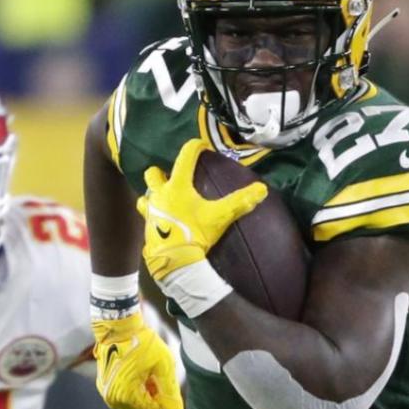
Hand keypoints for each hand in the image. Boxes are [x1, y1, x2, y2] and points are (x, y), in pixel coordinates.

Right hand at [93, 311, 184, 408]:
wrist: (119, 327)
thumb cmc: (143, 343)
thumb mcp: (163, 365)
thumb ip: (170, 390)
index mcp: (126, 393)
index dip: (164, 400)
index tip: (168, 384)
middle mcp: (112, 396)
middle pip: (141, 408)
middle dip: (153, 397)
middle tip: (158, 377)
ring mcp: (105, 391)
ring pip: (132, 403)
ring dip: (143, 394)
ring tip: (149, 375)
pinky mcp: (103, 384)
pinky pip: (122, 395)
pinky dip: (133, 390)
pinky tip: (140, 375)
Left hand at [138, 139, 268, 281]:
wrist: (175, 261)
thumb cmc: (196, 234)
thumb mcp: (220, 217)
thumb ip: (240, 202)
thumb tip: (262, 189)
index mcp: (177, 186)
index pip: (185, 156)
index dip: (195, 146)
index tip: (202, 147)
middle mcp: (159, 194)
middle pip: (153, 173)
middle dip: (162, 172)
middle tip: (175, 178)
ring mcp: (150, 210)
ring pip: (145, 194)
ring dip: (154, 194)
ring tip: (166, 200)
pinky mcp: (146, 226)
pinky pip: (147, 214)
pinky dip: (154, 213)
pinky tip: (164, 220)